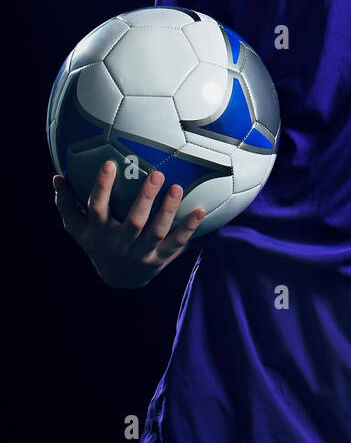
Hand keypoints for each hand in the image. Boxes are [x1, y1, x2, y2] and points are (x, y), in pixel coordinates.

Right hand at [53, 160, 205, 288]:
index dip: (102, 187)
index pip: (98, 207)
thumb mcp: (78, 228)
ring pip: (156, 232)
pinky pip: (176, 243)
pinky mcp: (160, 259)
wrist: (118, 279)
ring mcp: (141, 253)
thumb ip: (67, 203)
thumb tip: (56, 177)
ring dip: (168, 211)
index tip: (110, 163)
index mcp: (100, 232)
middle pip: (133, 221)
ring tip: (177, 187)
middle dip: (145, 198)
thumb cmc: (98, 242)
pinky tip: (200, 209)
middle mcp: (120, 243)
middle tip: (156, 174)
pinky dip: (189, 227)